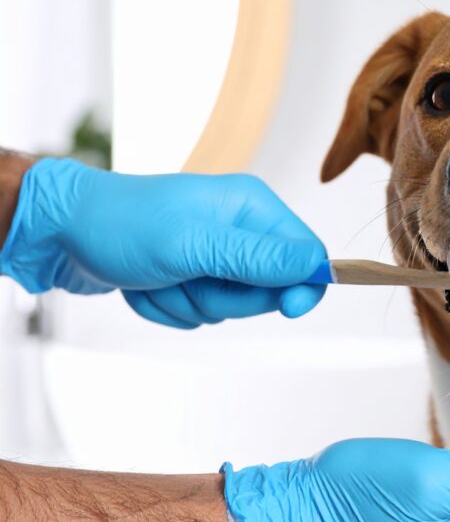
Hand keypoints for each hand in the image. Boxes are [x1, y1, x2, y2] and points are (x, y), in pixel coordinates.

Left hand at [0, 158, 325, 326]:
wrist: (62, 233)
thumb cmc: (121, 226)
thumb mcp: (193, 244)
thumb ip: (257, 258)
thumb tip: (316, 266)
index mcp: (251, 207)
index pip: (307, 254)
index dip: (302, 286)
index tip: (287, 309)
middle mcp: (240, 228)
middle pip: (270, 289)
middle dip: (224, 296)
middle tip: (187, 276)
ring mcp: (216, 255)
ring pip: (233, 308)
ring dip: (191, 304)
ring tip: (159, 278)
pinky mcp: (194, 276)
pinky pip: (202, 314)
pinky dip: (172, 309)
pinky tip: (148, 286)